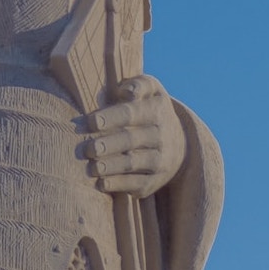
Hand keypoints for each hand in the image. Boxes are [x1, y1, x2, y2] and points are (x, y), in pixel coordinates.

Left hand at [81, 74, 185, 197]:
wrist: (180, 144)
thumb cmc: (150, 109)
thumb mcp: (152, 91)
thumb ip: (139, 85)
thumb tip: (127, 91)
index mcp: (157, 110)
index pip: (132, 113)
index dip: (111, 118)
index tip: (91, 122)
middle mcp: (162, 136)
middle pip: (131, 140)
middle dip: (108, 145)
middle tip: (87, 149)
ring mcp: (160, 161)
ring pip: (134, 164)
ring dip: (111, 167)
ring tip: (91, 167)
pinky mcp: (154, 182)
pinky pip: (136, 184)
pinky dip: (118, 185)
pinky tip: (100, 183)